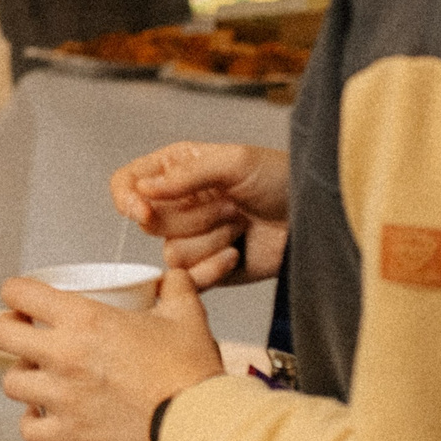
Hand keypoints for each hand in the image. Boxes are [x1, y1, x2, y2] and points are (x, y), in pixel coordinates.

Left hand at [0, 269, 224, 440]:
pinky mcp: (72, 432)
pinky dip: (31, 422)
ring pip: (11, 382)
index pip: (20, 292)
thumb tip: (173, 277)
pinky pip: (29, 429)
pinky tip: (43, 413)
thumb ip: (176, 288)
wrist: (199, 422)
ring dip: (22, 375)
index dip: (17, 291)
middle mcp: (64, 355)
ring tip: (39, 373)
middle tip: (26, 331)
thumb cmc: (190, 370)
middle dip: (9, 328)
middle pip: (1, 334)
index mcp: (84, 319)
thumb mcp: (186, 315)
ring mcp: (64, 396)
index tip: (26, 297)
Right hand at [109, 141, 290, 287]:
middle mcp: (178, 204)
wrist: (313, 217)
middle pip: (150, 223)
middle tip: (229, 205)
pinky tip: (236, 254)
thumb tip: (143, 189)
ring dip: (211, 240)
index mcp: (175, 170)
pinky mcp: (207, 269)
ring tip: (240, 226)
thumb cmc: (279, 178)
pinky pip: (190, 279)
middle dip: (194, 217)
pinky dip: (213, 269)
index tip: (143, 209)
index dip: (127, 198)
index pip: (127, 183)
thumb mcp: (233, 161)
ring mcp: (192, 238)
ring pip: (172, 253)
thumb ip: (185, 175)